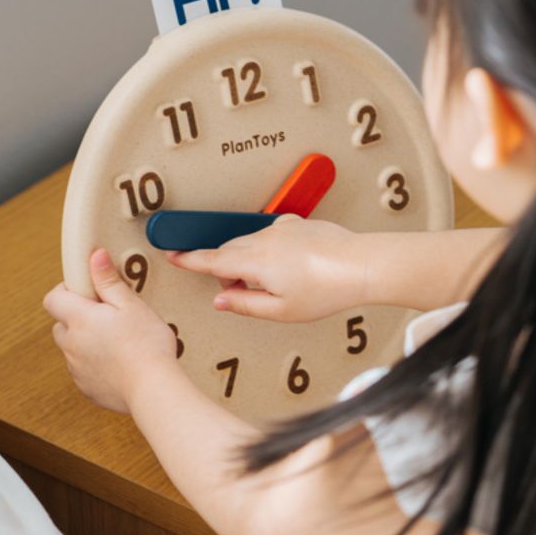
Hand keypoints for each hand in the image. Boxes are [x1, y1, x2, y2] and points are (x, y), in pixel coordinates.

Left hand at [43, 248, 179, 413]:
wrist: (152, 388)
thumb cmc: (146, 344)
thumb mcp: (131, 305)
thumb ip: (109, 281)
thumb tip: (94, 256)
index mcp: (79, 319)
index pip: (53, 299)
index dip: (66, 291)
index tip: (87, 291)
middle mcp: (71, 344)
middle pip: (62, 325)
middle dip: (78, 318)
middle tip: (107, 316)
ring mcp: (76, 369)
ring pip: (73, 349)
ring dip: (87, 342)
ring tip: (119, 342)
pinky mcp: (87, 388)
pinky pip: (84, 370)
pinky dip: (97, 364)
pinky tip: (121, 363)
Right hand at [166, 216, 367, 321]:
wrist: (362, 264)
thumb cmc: (327, 289)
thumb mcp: (281, 310)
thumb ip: (245, 304)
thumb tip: (222, 300)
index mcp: (255, 261)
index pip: (212, 260)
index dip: (190, 259)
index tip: (173, 256)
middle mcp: (265, 239)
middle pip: (229, 250)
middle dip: (224, 267)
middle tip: (233, 288)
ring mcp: (282, 228)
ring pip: (250, 241)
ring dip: (247, 259)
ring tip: (268, 283)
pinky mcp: (298, 224)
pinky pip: (271, 235)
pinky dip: (267, 250)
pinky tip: (286, 266)